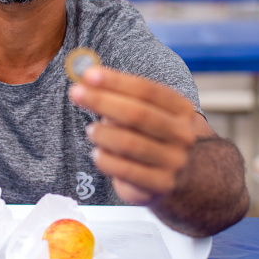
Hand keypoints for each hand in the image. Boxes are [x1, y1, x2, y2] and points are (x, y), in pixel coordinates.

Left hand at [68, 66, 200, 205]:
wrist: (176, 176)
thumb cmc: (151, 136)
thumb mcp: (146, 112)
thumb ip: (122, 97)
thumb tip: (87, 81)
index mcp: (181, 109)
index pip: (147, 90)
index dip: (116, 81)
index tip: (88, 75)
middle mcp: (182, 134)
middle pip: (137, 114)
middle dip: (102, 101)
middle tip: (76, 93)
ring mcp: (174, 161)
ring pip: (130, 143)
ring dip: (103, 133)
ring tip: (90, 130)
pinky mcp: (161, 184)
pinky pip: (126, 171)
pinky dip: (106, 160)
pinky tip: (97, 153)